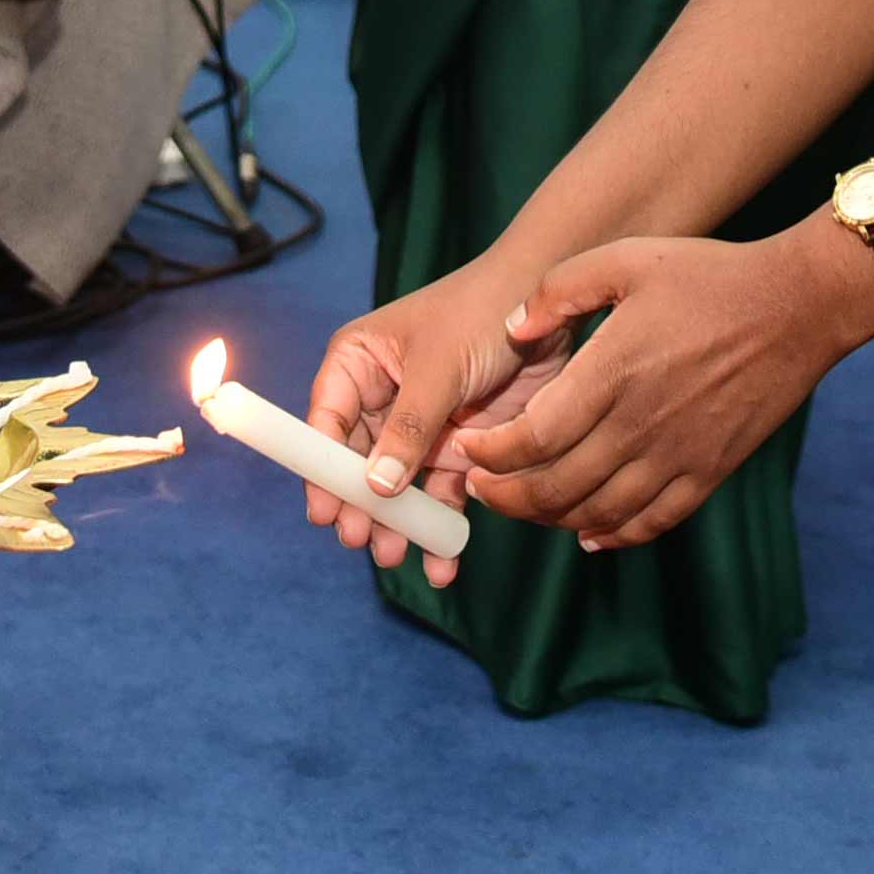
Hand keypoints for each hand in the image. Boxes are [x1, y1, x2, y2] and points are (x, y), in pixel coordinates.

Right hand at [301, 256, 566, 583]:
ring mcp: (420, 428)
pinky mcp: (458, 449)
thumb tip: (375, 486)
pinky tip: (443, 563)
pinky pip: (440, 496)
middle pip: (357, 465)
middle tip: (362, 540)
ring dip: (396, 525)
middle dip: (359, 506)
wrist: (552, 311)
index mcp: (360, 363)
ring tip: (395, 556)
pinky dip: (440, 529)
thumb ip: (408, 427)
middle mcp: (383, 398)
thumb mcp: (439, 366)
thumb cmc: (481, 313)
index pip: (326, 422)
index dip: (321, 469)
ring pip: (397, 488)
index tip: (324, 513)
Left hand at [456, 227, 873, 551]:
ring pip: (598, 513)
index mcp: (612, 373)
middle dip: (506, 495)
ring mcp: (677, 456)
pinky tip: (589, 532)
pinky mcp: (709, 472)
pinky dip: (614, 535)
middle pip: (556, 487)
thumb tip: (512, 329)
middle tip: (479, 485)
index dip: (490, 454)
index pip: (533, 438)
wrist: (797, 306)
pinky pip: (652, 522)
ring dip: (550, 518)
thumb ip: (559, 290)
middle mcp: (640, 425)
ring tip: (522, 503)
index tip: (466, 446)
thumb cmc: (709, 275)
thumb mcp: (625, 258)